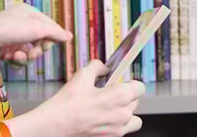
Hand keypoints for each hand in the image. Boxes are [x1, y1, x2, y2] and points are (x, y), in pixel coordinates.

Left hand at [0, 3, 72, 62]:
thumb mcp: (36, 28)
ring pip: (30, 51)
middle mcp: (22, 24)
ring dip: (26, 56)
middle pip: (41, 41)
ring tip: (17, 56)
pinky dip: (17, 60)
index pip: (49, 26)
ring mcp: (13, 37)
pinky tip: (11, 58)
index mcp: (29, 13)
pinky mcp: (6, 49)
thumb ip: (54, 33)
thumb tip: (70, 36)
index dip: (51, 38)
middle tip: (32, 51)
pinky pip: (19, 58)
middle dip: (37, 49)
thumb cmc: (9, 28)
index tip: (47, 45)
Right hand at [3, 60, 144, 136]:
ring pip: (132, 117)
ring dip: (125, 111)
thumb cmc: (68, 103)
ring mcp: (119, 128)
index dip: (130, 83)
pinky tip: (103, 119)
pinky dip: (118, 124)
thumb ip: (97, 67)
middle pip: (135, 101)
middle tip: (107, 94)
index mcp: (121, 95)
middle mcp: (124, 113)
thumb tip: (104, 67)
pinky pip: (124, 129)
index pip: (140, 87)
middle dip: (124, 96)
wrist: (56, 125)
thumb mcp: (82, 75)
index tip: (120, 83)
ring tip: (108, 108)